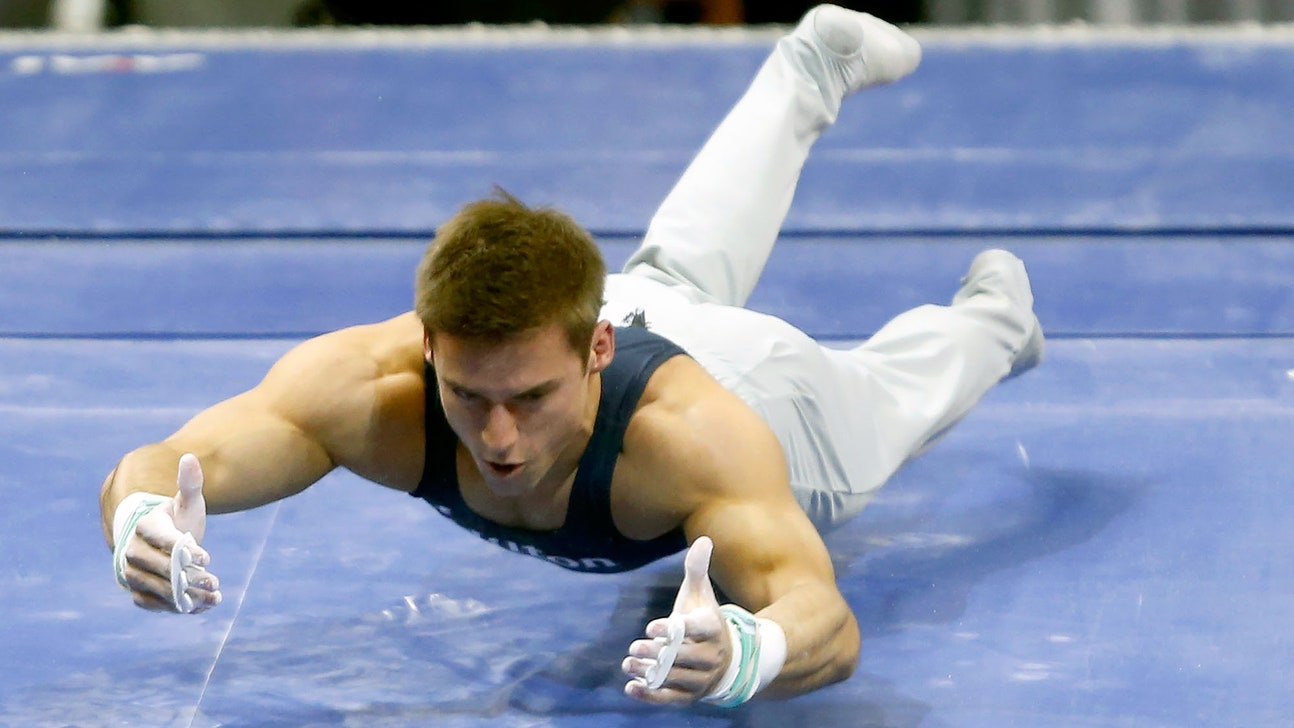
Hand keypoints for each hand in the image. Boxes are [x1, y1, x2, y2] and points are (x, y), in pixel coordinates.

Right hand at [118, 454, 222, 612]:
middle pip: (155, 566)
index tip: (208, 557)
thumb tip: (190, 457)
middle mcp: (132, 550)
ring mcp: (132, 573)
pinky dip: (177, 608)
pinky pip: (154, 603)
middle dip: (185, 575)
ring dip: (185, 596)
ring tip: (214, 596)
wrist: (162, 541)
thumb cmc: (176, 519)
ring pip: (155, 588)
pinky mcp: (138, 592)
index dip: (181, 548)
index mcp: (145, 525)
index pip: (158, 537)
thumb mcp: (187, 502)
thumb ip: (190, 484)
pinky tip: (203, 607)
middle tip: (213, 580)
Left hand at [622, 536, 732, 703]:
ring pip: (674, 677)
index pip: (697, 628)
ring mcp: (702, 678)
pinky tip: (631, 688)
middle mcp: (711, 655)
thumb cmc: (704, 621)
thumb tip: (703, 539)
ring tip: (627, 663)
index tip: (651, 627)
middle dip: (657, 653)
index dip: (675, 628)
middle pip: (682, 656)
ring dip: (649, 672)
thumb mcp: (701, 595)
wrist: (727, 659)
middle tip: (635, 647)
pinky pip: (671, 699)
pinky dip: (651, 696)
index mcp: (713, 628)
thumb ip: (697, 569)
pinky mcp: (691, 696)